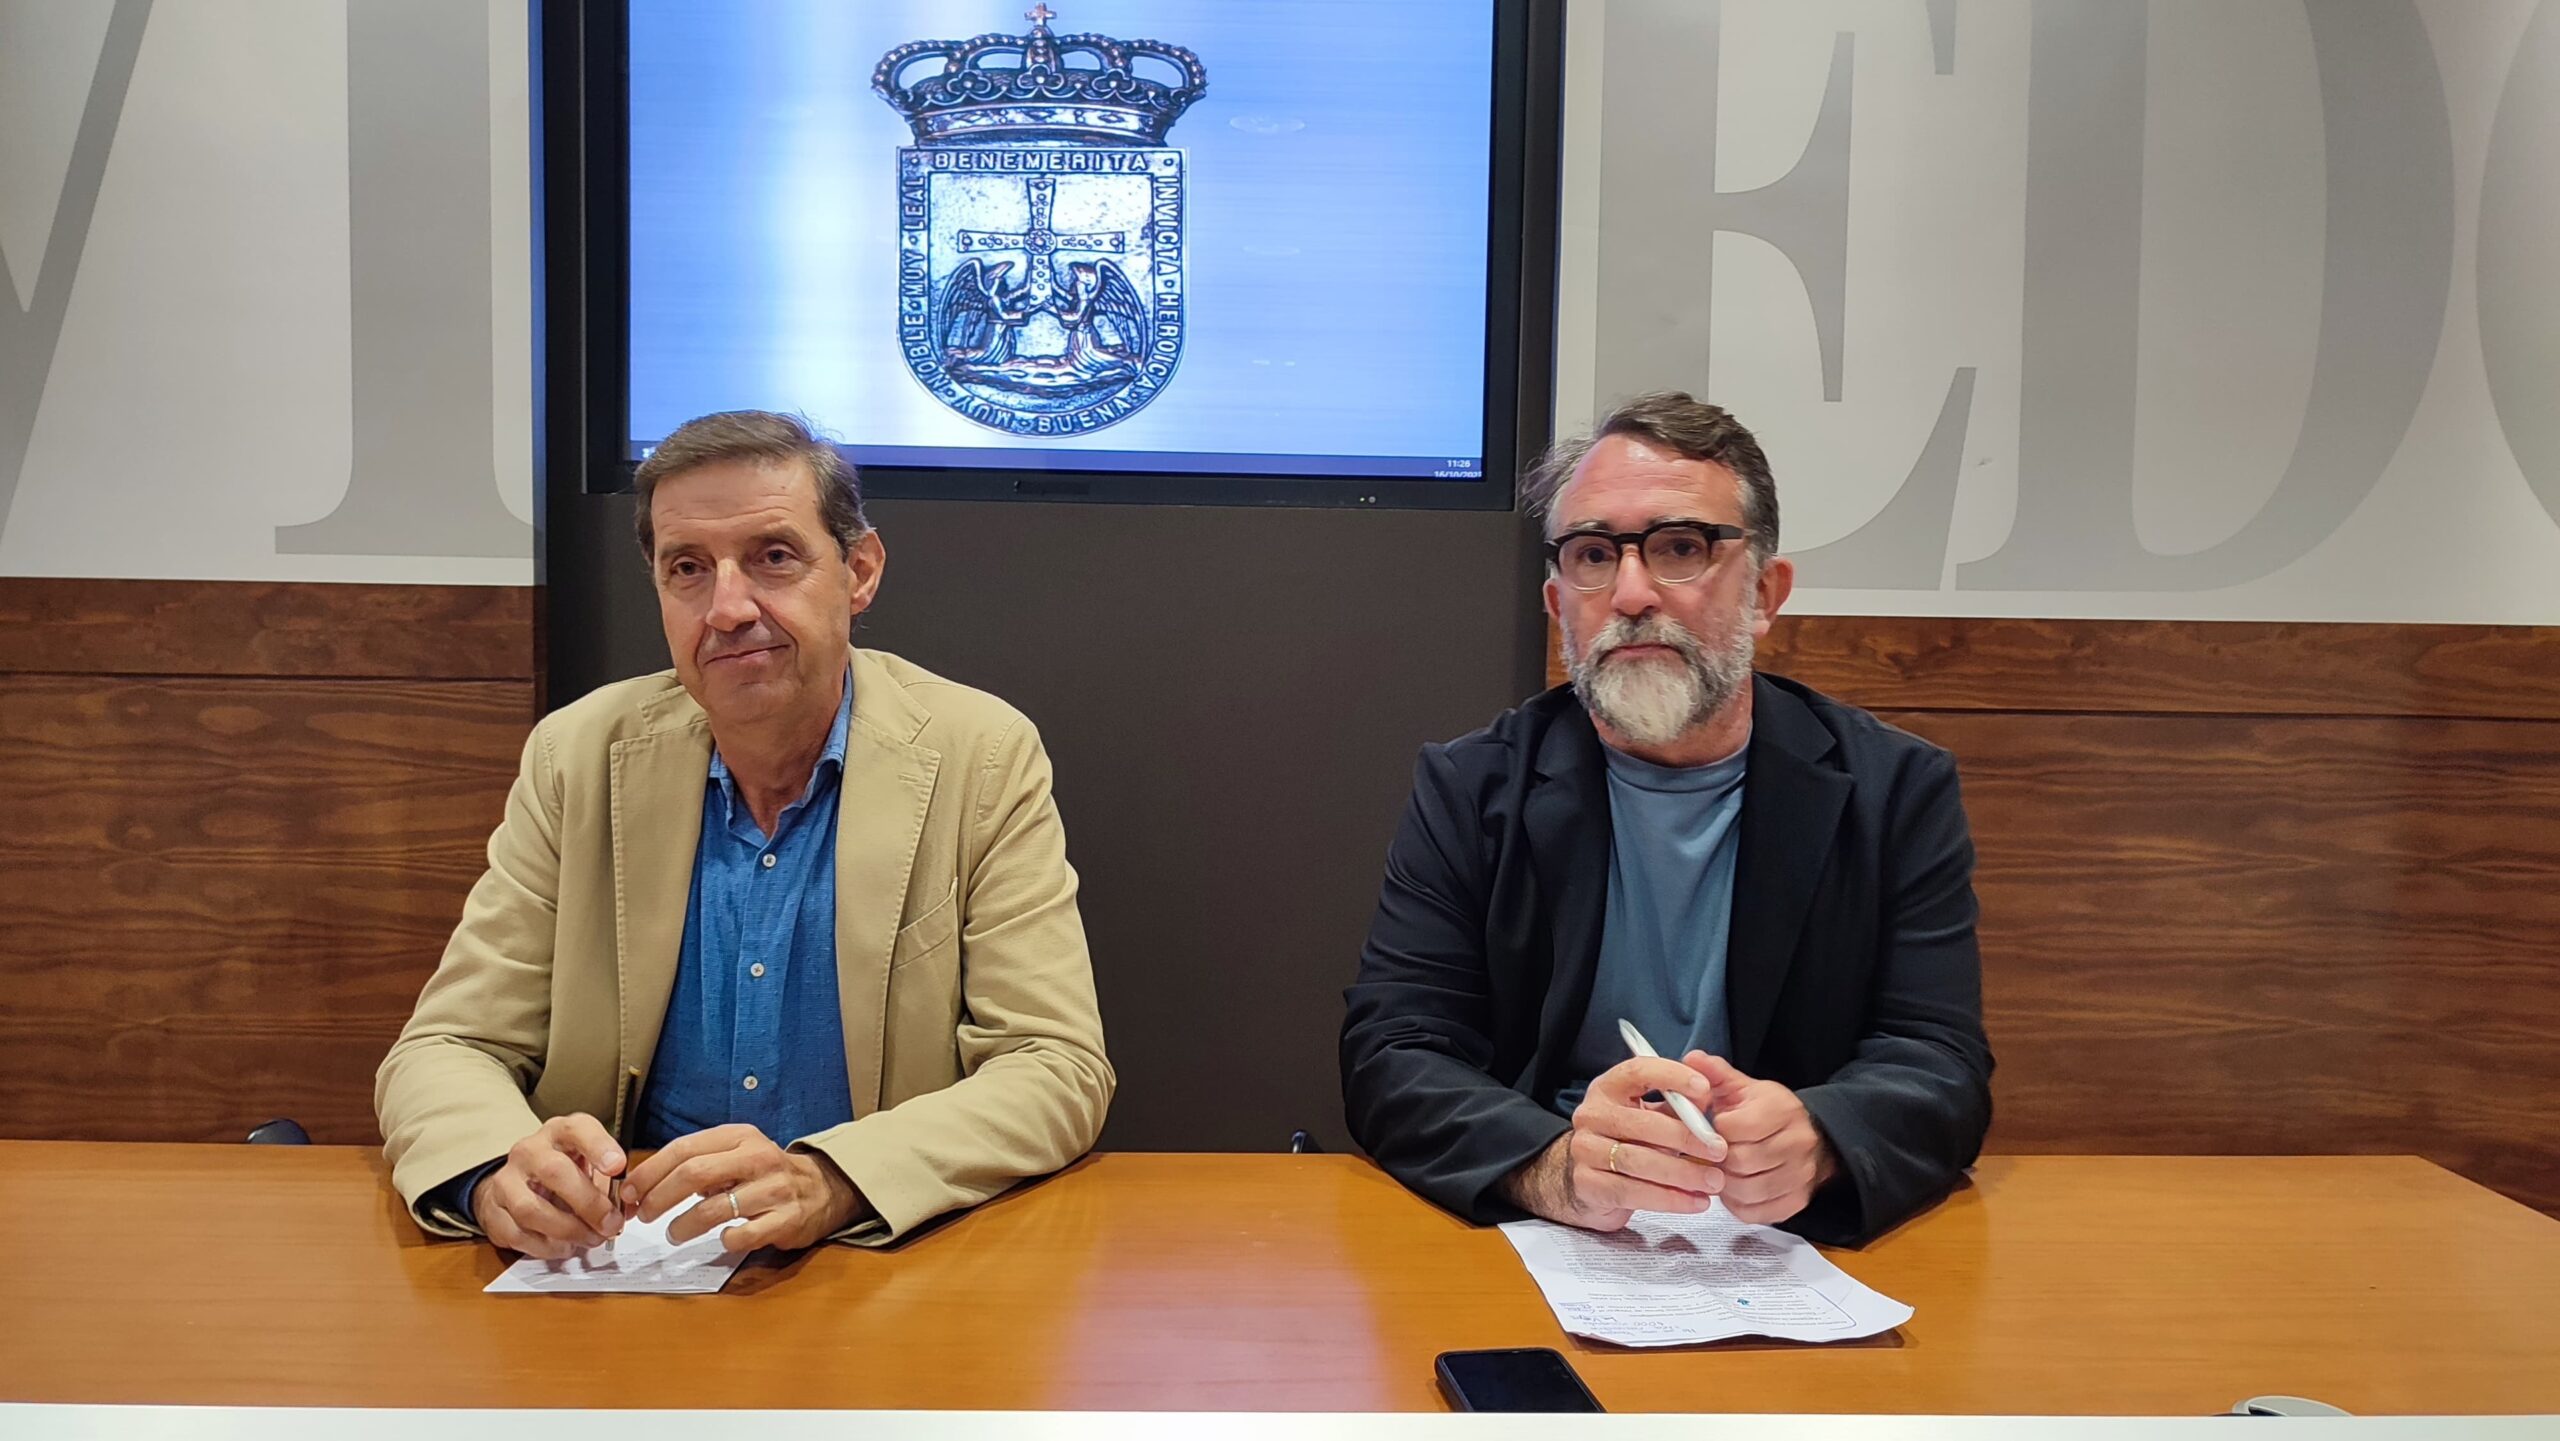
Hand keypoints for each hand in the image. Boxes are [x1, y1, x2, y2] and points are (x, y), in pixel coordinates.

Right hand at [473, 1113, 626, 1259]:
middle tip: (611, 1224)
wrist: (514, 1182)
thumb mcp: (587, 1164)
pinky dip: (547, 1247)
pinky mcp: (492, 1211)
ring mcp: (506, 1180)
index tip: (617, 1166)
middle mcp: (529, 1151)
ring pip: (531, 1209)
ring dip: (568, 1230)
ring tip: (591, 1239)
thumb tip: (627, 1209)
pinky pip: (518, 1234)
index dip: (598, 1147)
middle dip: (588, 1203)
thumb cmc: (562, 1171)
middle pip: (554, 1172)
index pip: (577, 1129)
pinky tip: (566, 1246)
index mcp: (559, 1132)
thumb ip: (609, 1183)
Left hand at [619, 1123, 865, 1251]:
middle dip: (659, 1197)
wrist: (823, 1188)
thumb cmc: (764, 1174)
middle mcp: (757, 1157)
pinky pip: (744, 1234)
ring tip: (673, 1235)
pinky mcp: (786, 1219)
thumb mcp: (735, 1154)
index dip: (650, 1172)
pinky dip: (725, 1240)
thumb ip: (697, 1163)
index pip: (684, 1149)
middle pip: (694, 1174)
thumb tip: (644, 1185)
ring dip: (684, 1226)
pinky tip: (721, 1240)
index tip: (629, 1192)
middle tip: (642, 1215)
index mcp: (739, 1136)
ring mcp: (774, 1188)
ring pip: (715, 1208)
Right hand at [1502, 1055, 1729, 1230]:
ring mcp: (1585, 1150)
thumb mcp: (1650, 1116)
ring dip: (1682, 1173)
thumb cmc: (1629, 1142)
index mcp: (1608, 1088)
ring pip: (1638, 1161)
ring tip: (1713, 1182)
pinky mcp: (1588, 1185)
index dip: (1672, 1077)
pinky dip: (1669, 1199)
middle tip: (1719, 1151)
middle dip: (1687, 1137)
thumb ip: (1677, 1107)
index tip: (1705, 1089)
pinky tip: (1694, 1202)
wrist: (1588, 1181)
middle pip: (1642, 1123)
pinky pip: (1632, 1192)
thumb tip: (1707, 1099)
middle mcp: (1591, 1115)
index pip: (1638, 1071)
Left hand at [1692, 1053, 1836, 1225]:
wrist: (1812, 1137)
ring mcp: (1800, 1175)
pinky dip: (1736, 1203)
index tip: (1711, 1127)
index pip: (1733, 1127)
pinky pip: (1755, 1212)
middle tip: (1710, 1153)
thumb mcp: (1744, 1088)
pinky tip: (1733, 1188)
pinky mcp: (1796, 1202)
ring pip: (1746, 1189)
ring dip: (1724, 1183)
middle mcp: (1797, 1143)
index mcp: (1781, 1110)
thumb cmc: (1769, 1112)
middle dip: (1717, 1159)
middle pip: (1739, 1161)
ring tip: (1720, 1170)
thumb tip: (1692, 1058)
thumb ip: (1716, 1074)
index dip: (1713, 1130)